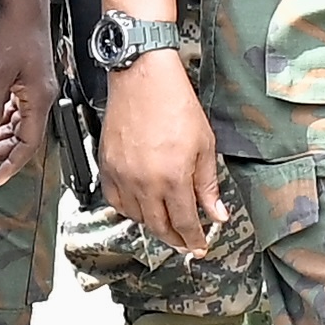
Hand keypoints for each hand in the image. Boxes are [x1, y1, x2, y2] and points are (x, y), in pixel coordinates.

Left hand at [0, 0, 55, 179]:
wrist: (22, 3)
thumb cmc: (13, 32)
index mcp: (38, 99)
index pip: (28, 142)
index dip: (13, 162)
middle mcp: (40, 97)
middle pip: (22, 136)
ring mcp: (34, 89)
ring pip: (16, 124)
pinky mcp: (26, 81)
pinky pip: (14, 110)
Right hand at [99, 52, 222, 255]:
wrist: (143, 79)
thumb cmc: (176, 104)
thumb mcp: (204, 145)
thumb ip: (208, 185)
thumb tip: (217, 214)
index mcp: (172, 178)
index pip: (184, 223)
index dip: (194, 239)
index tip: (200, 246)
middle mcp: (144, 183)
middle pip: (158, 226)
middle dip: (175, 238)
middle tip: (186, 242)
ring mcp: (122, 176)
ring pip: (136, 216)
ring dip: (153, 224)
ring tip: (167, 223)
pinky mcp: (107, 167)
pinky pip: (115, 201)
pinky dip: (129, 209)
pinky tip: (141, 206)